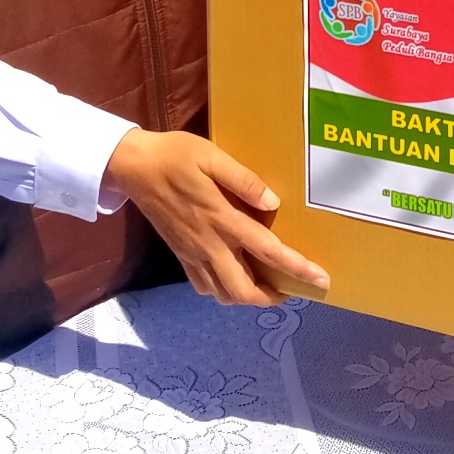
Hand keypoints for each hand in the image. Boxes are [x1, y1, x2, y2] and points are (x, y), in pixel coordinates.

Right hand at [103, 129, 328, 304]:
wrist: (133, 167)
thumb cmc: (176, 156)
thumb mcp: (213, 157)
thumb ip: (244, 181)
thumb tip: (274, 202)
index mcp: (222, 219)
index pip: (267, 251)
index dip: (296, 268)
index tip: (320, 280)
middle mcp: (208, 244)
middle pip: (242, 290)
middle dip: (270, 297)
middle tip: (291, 289)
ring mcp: (192, 253)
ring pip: (222, 294)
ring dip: (247, 296)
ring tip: (266, 285)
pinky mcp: (180, 254)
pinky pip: (203, 285)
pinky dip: (222, 290)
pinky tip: (233, 274)